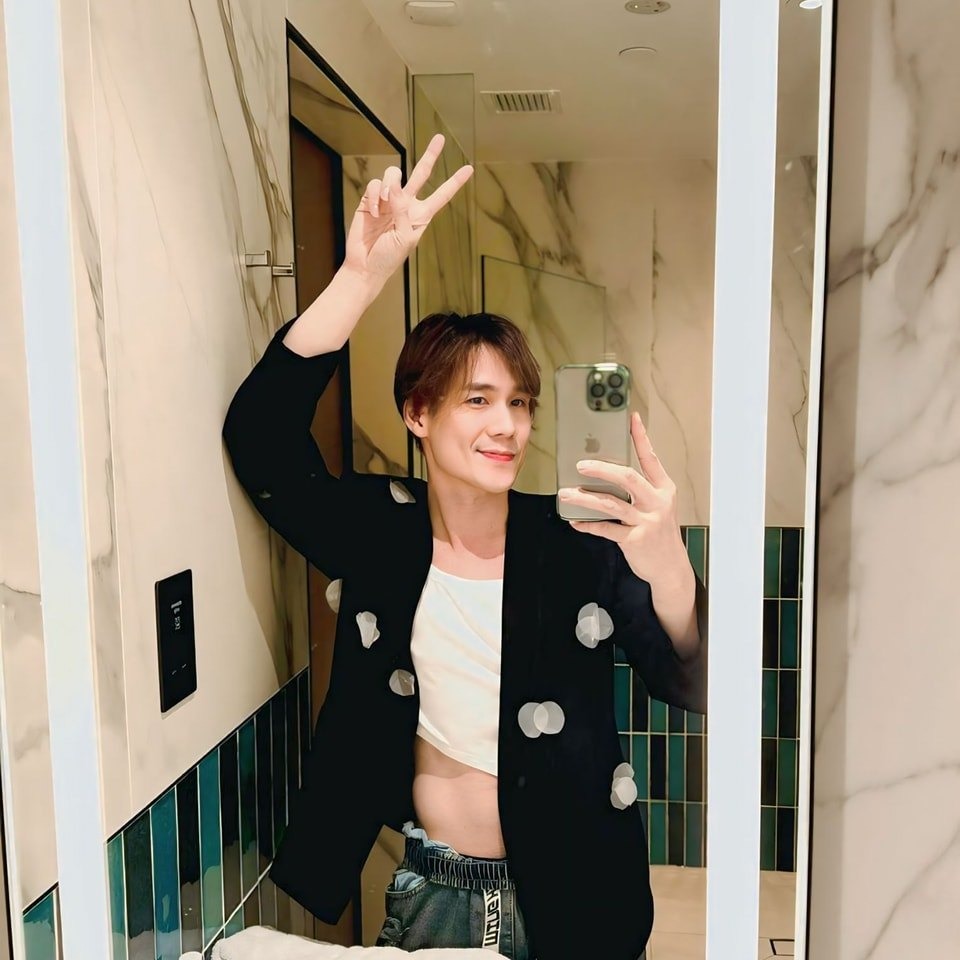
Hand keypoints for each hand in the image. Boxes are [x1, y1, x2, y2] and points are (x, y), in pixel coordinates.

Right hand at [342, 133, 473, 281]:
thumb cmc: (388, 258)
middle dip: (430, 155)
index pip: (441, 196)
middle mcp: (406, 204)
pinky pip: (374, 185)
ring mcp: (388, 200)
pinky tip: (374, 212)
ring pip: (393, 175)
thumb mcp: (404, 237)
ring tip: (386, 201)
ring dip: (389, 184)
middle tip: (440, 138)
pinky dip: (374, 196)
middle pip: (421, 174)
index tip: (469, 169)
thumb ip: (402, 210)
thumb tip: (394, 185)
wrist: (365, 266)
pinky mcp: (370, 200)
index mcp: (420, 216)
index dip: (455, 182)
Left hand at [559, 411, 690, 588]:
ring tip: (567, 494)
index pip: (651, 458)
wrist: (671, 567)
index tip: (632, 418)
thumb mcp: (658, 506)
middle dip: (601, 469)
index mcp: (663, 489)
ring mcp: (646, 521)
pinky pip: (605, 529)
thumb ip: (640, 491)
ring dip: (585, 498)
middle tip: (580, 465)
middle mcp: (657, 502)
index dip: (641, 437)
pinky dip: (588, 524)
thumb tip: (608, 475)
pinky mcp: (635, 540)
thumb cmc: (660, 533)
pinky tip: (576, 521)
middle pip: (627, 477)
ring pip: (611, 504)